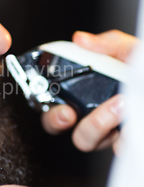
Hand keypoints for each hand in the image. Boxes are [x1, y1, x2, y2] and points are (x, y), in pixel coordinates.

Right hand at [41, 30, 136, 151]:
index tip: (59, 104)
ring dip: (97, 122)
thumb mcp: (134, 52)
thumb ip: (109, 45)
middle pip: (62, 126)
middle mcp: (98, 113)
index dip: (51, 108)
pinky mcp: (128, 144)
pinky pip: (119, 147)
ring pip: (86, 140)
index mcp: (92, 90)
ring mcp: (113, 132)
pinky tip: (134, 114)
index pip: (59, 103)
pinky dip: (125, 133)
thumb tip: (81, 39)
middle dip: (59, 120)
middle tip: (69, 112)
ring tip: (120, 103)